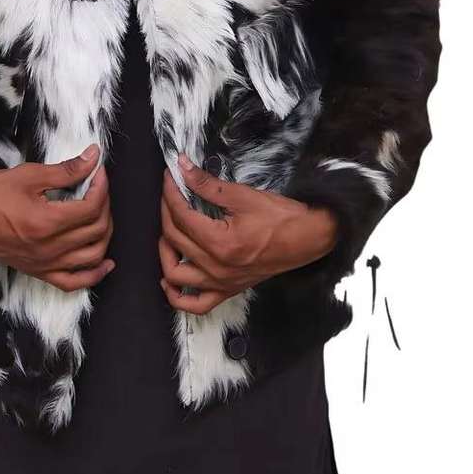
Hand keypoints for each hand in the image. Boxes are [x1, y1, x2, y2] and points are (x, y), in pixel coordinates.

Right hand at [0, 144, 113, 291]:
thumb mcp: (28, 175)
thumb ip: (65, 170)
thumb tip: (92, 158)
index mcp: (46, 223)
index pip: (91, 207)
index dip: (101, 186)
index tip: (98, 172)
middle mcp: (48, 249)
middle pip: (95, 230)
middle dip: (104, 205)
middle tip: (97, 187)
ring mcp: (44, 264)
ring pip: (92, 256)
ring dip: (104, 235)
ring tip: (102, 215)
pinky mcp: (38, 272)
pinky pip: (73, 282)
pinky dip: (93, 275)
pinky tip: (105, 263)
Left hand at [159, 153, 337, 314]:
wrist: (308, 239)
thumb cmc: (281, 218)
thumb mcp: (243, 195)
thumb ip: (207, 184)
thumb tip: (183, 168)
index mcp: (220, 243)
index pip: (181, 216)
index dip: (171, 193)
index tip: (169, 179)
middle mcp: (217, 268)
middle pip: (175, 239)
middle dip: (166, 212)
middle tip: (170, 195)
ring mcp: (221, 283)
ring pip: (175, 274)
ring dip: (164, 252)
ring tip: (167, 232)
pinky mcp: (228, 290)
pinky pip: (195, 304)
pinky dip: (177, 295)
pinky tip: (169, 280)